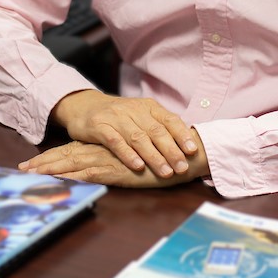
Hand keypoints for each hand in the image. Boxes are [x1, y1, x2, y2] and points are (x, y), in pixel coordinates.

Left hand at [19, 139, 204, 187]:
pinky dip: (73, 176)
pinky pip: (90, 173)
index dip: (49, 157)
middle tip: (19, 170)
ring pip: (72, 162)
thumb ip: (115, 159)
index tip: (28, 165)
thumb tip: (96, 167)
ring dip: (50, 169)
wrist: (181, 154)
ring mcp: (108, 160)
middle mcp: (101, 151)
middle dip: (42, 164)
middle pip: (65, 155)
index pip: (70, 151)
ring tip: (30, 175)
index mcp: (103, 147)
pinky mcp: (117, 170)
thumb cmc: (159, 158)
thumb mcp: (132, 159)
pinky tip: (59, 179)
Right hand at [49, 90, 198, 178]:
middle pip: (156, 131)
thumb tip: (187, 144)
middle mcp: (134, 109)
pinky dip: (128, 154)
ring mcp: (116, 117)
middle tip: (182, 168)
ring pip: (138, 138)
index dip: (181, 134)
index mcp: (148, 106)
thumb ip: (159, 127)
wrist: (84, 106)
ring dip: (153, 156)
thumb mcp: (140, 116)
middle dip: (171, 151)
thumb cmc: (119, 117)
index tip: (193, 150)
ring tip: (165, 172)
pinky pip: (115, 141)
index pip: (169, 119)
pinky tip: (138, 166)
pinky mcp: (99, 126)